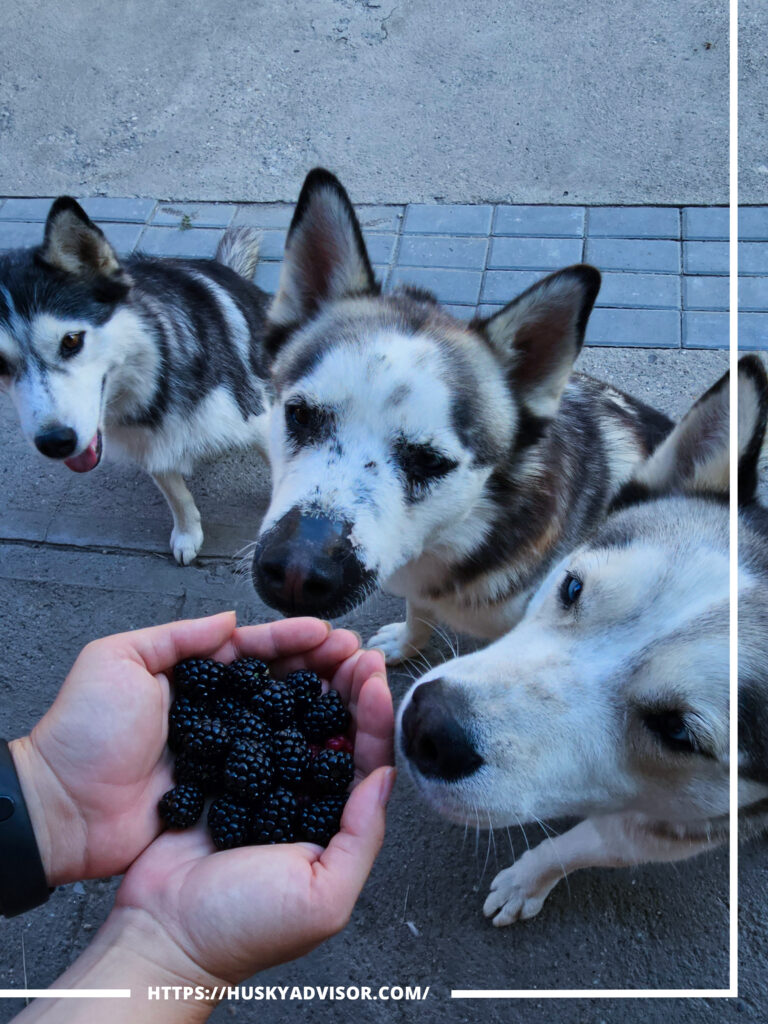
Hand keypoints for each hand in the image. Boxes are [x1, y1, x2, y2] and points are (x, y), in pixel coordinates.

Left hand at [10, 612, 367, 886]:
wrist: (63, 808)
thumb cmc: (84, 731)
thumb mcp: (119, 660)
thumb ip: (178, 637)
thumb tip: (231, 620)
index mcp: (193, 677)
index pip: (253, 650)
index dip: (293, 640)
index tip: (329, 633)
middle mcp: (217, 712)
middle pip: (280, 684)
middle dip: (323, 667)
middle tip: (359, 657)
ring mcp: (225, 754)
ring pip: (285, 723)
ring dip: (324, 706)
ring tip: (360, 690)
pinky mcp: (229, 795)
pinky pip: (275, 771)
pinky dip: (306, 757)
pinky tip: (335, 746)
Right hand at [111, 640, 393, 988]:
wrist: (164, 934)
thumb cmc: (243, 928)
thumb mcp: (323, 896)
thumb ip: (360, 837)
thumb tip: (384, 777)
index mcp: (331, 824)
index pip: (364, 758)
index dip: (373, 716)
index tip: (373, 677)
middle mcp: (300, 798)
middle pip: (333, 730)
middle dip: (347, 687)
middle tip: (352, 650)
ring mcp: (261, 783)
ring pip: (293, 720)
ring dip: (310, 683)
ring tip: (321, 648)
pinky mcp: (221, 772)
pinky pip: (247, 724)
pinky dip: (262, 695)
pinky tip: (271, 670)